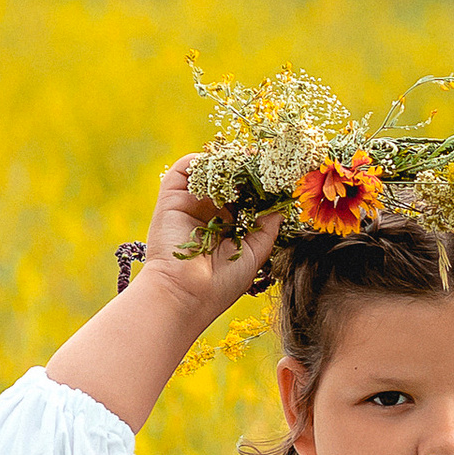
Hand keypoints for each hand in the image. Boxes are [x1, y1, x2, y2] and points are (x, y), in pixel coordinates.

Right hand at [140, 157, 281, 316]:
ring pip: (209, 171)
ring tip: (249, 161)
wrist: (187, 293)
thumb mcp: (255, 252)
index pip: (244, 198)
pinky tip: (224, 166)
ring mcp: (189, 204)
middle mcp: (207, 213)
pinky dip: (204, 161)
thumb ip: (267, 227)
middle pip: (228, 180)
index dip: (259, 186)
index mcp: (226, 228)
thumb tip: (281, 206)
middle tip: (267, 161)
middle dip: (247, 170)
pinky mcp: (171, 198)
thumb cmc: (222, 283)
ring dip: (228, 163)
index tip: (278, 176)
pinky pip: (185, 169)